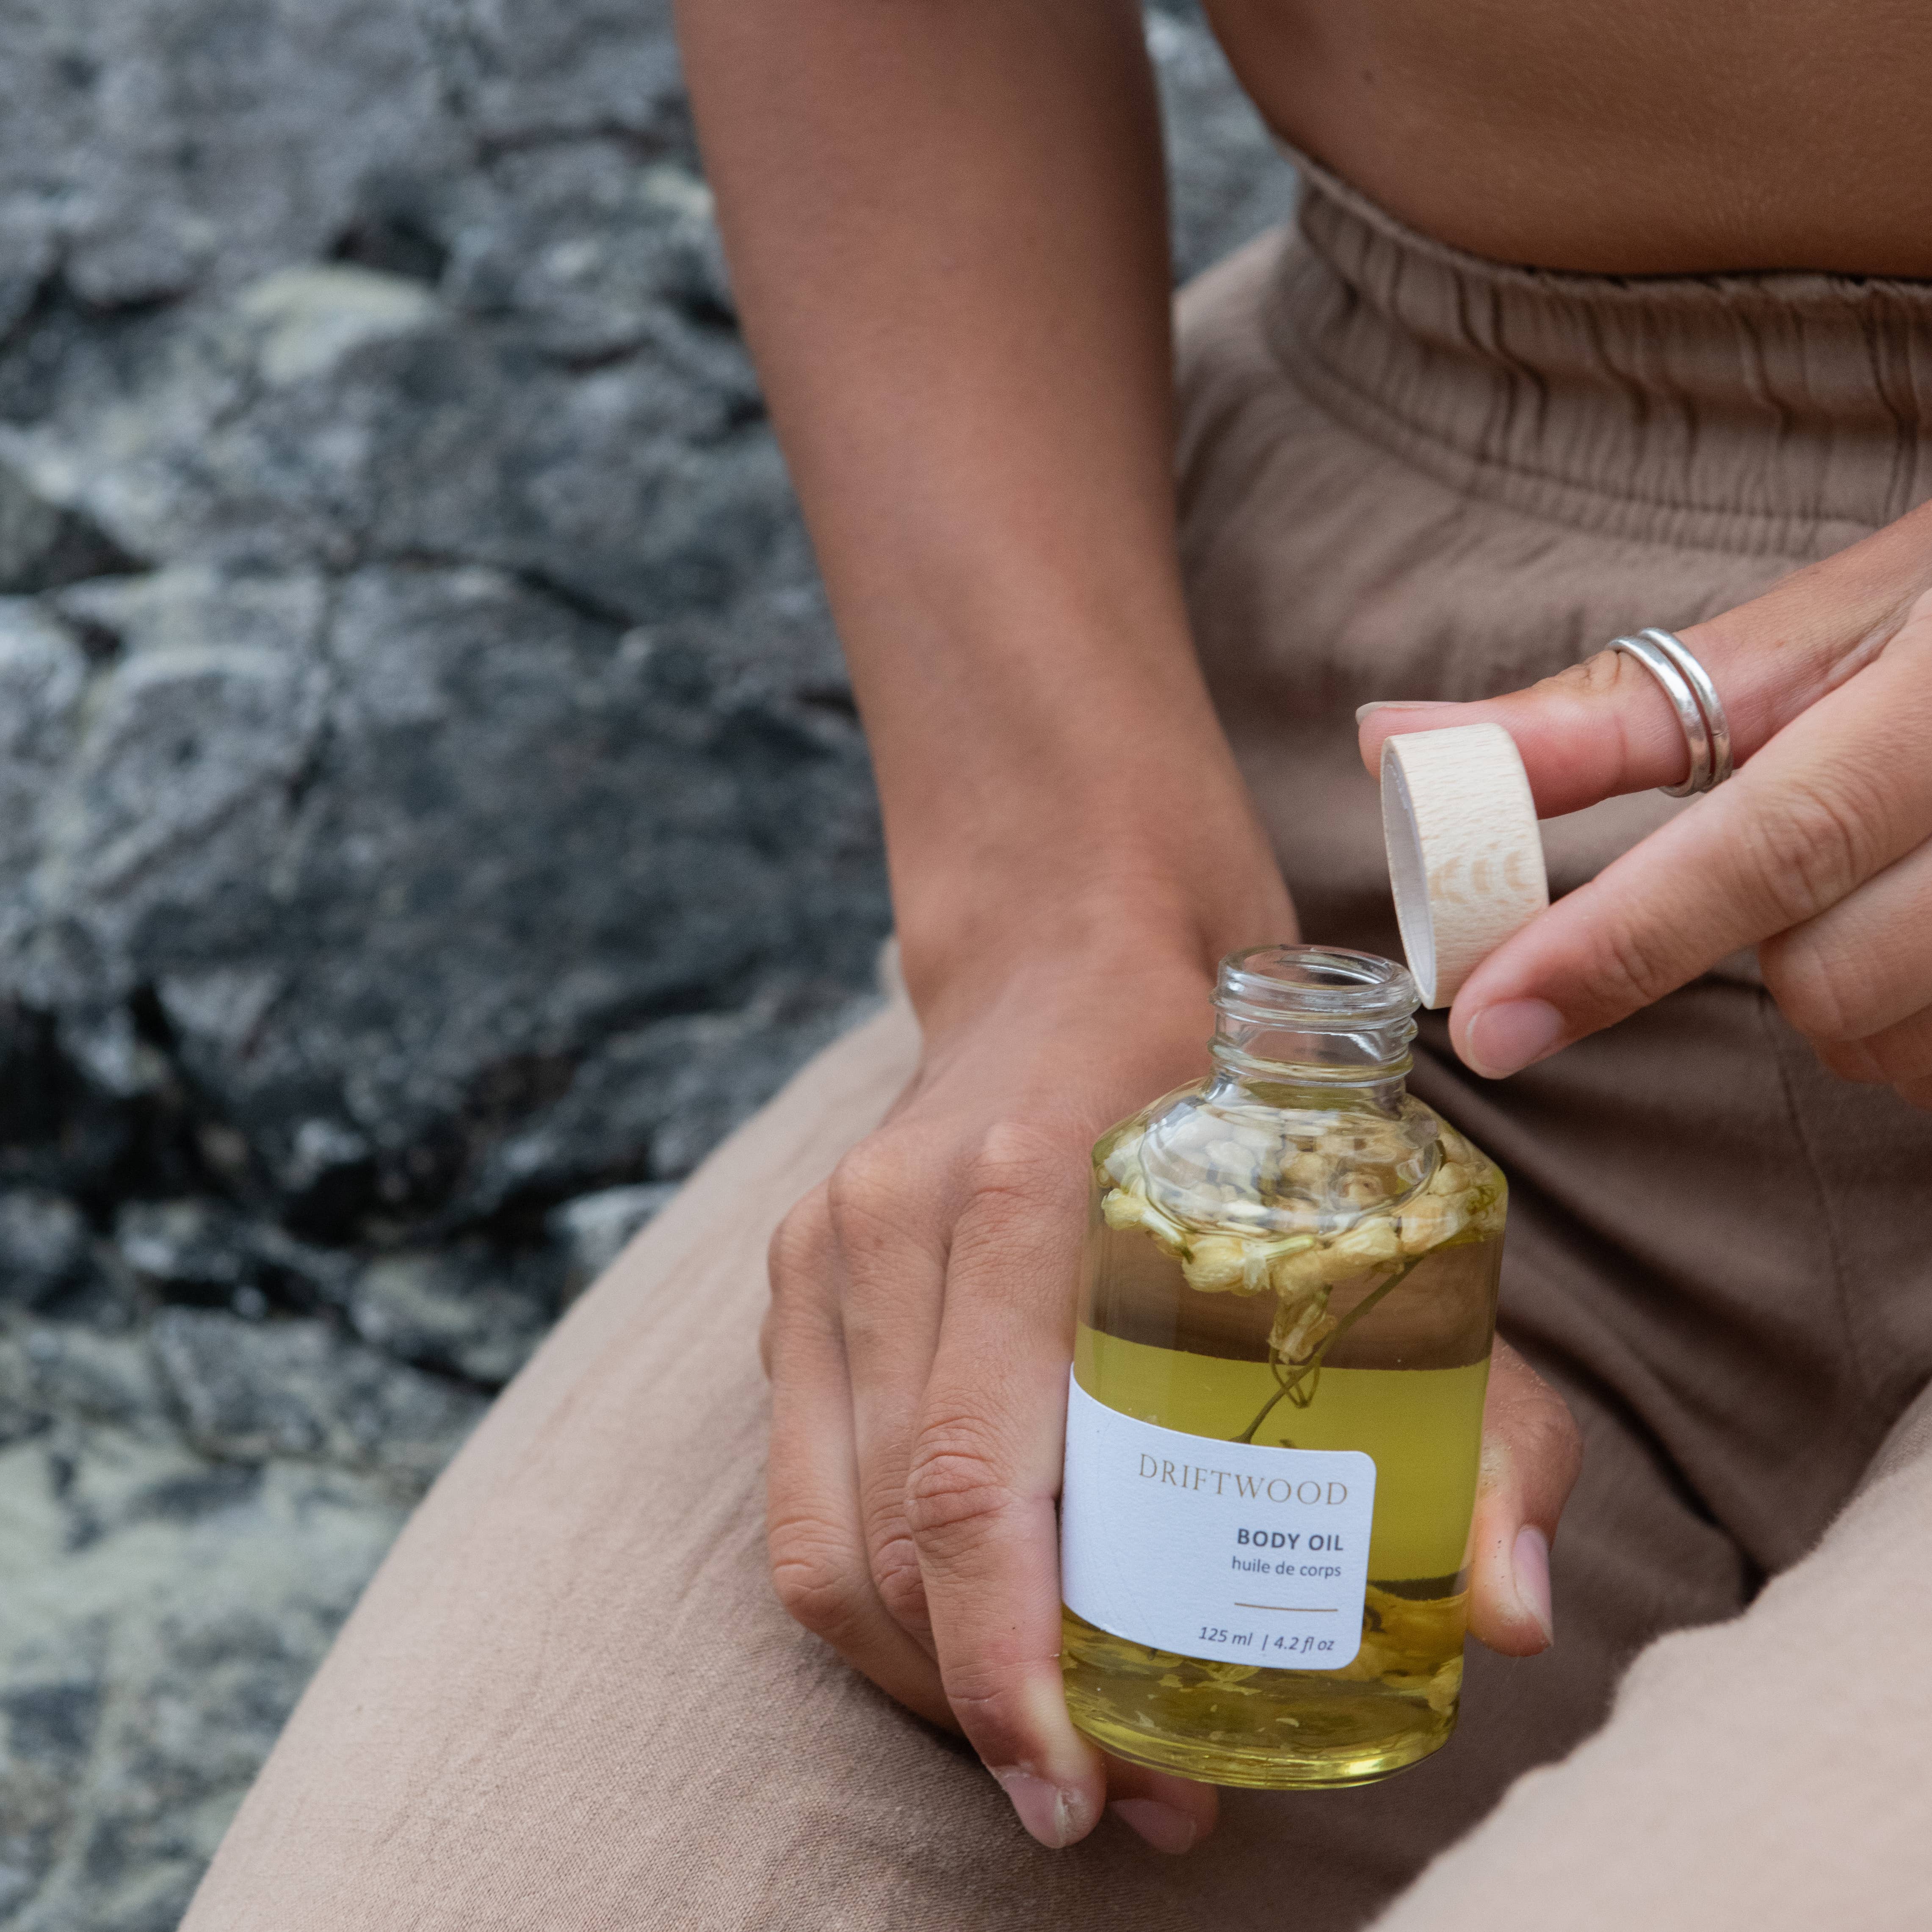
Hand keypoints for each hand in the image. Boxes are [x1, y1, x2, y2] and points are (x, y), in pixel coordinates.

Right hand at [762, 927, 1581, 1852]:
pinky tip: (968, 1640)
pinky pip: (801, 1485)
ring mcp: (823, 1241)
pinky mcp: (796, 1272)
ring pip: (820, 1534)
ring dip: (922, 1677)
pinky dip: (877, 1596)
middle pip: (889, 1537)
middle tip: (1100, 1803)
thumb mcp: (1376, 1202)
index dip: (1018, 1673)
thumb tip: (1505, 1618)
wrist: (1070, 934)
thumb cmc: (1233, 1071)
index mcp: (1029, 1185)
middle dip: (986, 1710)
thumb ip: (1473, 1397)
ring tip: (1037, 1748)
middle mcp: (896, 1214)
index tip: (1089, 1792)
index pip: (979, 1482)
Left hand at [1358, 501, 1931, 1105]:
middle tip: (1820, 870)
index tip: (1490, 1025)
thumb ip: (1601, 715)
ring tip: (1899, 893)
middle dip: (1783, 953)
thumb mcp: (1812, 638)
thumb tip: (1388, 741)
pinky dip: (1920, 1031)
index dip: (1616, 945)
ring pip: (1898, 1042)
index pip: (1762, 846)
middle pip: (1832, 978)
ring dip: (1863, 1003)